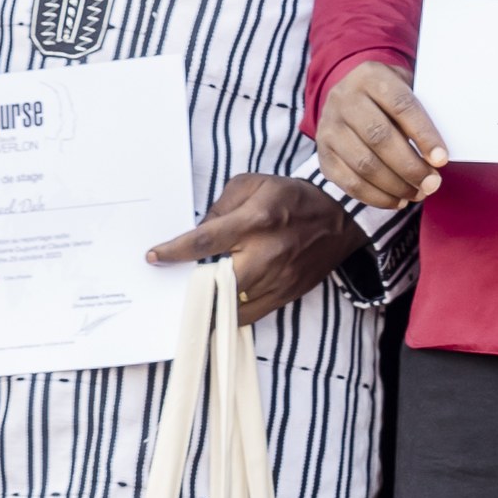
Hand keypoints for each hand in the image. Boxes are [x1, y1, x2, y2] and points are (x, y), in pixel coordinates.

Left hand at [148, 174, 369, 318]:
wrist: (342, 217)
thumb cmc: (294, 198)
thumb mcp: (255, 184)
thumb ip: (221, 204)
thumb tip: (199, 230)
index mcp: (256, 220)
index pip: (204, 241)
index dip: (174, 252)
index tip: (154, 257)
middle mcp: (267, 252)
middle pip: (218, 282)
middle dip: (192, 286)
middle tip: (173, 287)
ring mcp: (279, 277)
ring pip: (233, 303)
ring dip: (209, 303)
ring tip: (192, 298)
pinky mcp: (287, 293)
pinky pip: (251, 314)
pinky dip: (231, 313)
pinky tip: (218, 307)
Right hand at [315, 61, 448, 206]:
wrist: (350, 94)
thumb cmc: (391, 97)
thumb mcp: (407, 88)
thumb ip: (424, 110)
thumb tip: (440, 155)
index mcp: (371, 77)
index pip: (401, 106)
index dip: (424, 135)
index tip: (442, 159)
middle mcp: (344, 99)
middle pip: (380, 137)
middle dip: (411, 167)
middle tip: (433, 184)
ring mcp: (329, 127)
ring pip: (364, 164)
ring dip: (396, 186)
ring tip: (418, 193)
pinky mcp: (323, 154)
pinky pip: (349, 182)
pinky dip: (377, 197)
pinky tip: (398, 200)